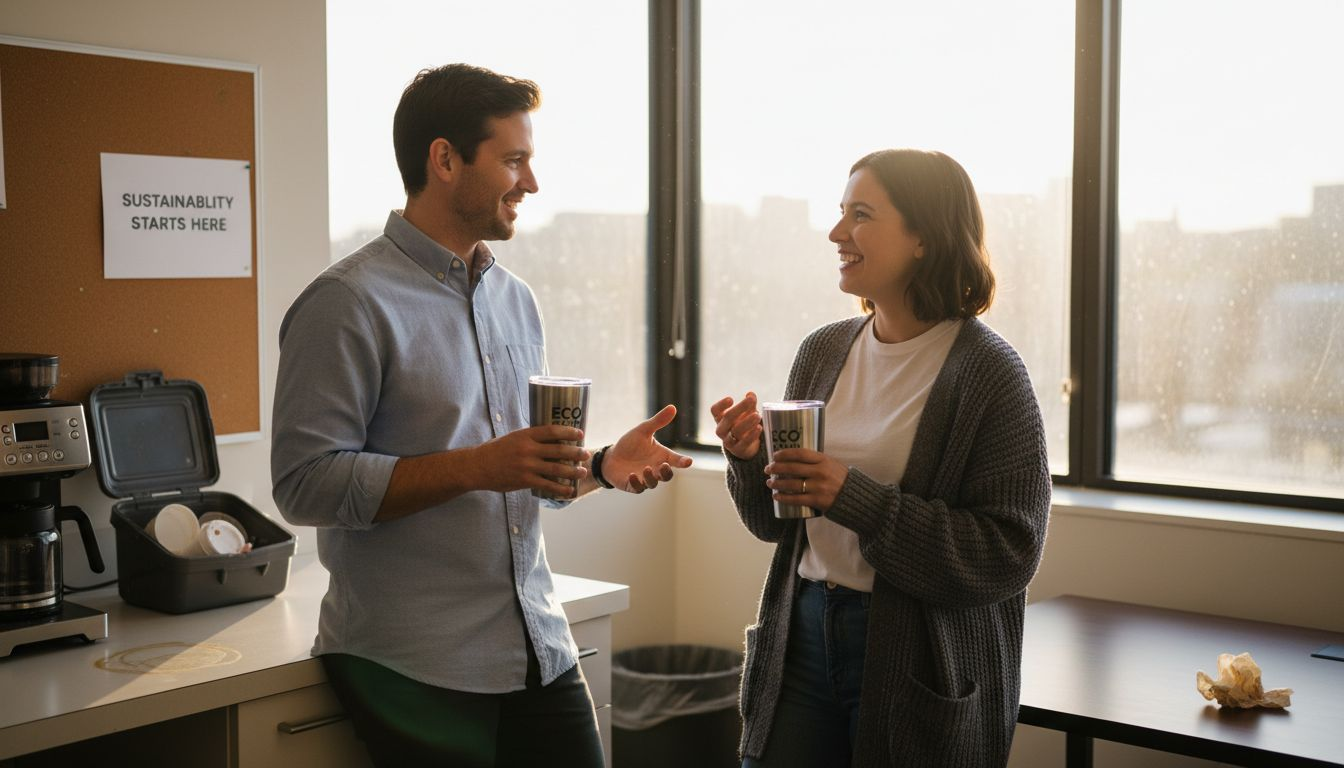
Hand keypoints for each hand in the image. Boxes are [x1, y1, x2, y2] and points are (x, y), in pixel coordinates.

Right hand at [469, 425, 589, 497]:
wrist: (477, 467)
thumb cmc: (496, 451)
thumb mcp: (513, 438)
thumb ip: (530, 438)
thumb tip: (551, 438)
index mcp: (525, 435)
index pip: (552, 431)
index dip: (568, 432)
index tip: (580, 434)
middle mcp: (528, 449)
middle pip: (558, 450)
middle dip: (575, 452)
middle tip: (586, 454)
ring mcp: (527, 465)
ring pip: (556, 468)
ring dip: (572, 471)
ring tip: (582, 472)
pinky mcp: (525, 480)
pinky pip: (547, 485)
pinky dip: (561, 488)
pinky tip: (569, 490)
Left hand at [603, 405, 693, 492]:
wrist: (612, 457)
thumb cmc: (630, 444)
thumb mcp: (643, 430)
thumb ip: (658, 421)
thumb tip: (673, 407)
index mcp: (661, 456)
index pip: (676, 460)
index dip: (683, 462)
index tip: (688, 461)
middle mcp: (656, 469)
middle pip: (667, 476)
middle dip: (667, 473)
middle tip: (664, 466)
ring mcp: (644, 479)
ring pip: (653, 483)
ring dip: (651, 478)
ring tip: (647, 469)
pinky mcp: (633, 485)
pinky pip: (638, 488)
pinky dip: (636, 483)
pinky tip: (632, 475)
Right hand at [709, 392, 762, 459]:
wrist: (744, 446)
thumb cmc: (743, 424)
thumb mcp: (746, 412)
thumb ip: (749, 403)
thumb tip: (751, 394)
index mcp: (720, 418)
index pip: (715, 410)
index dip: (721, 405)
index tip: (731, 399)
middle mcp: (721, 429)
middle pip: (728, 417)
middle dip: (740, 408)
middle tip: (751, 400)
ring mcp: (728, 440)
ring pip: (736, 430)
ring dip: (748, 421)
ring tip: (757, 415)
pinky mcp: (737, 449)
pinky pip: (744, 442)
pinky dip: (752, 435)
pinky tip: (759, 428)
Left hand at [765, 448, 847, 512]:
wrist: (855, 497)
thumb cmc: (840, 479)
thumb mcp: (831, 464)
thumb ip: (816, 461)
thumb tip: (794, 457)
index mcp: (823, 460)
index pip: (799, 453)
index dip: (784, 454)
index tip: (775, 455)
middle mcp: (820, 472)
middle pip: (792, 468)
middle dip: (776, 468)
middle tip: (767, 469)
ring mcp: (818, 487)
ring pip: (791, 484)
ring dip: (777, 483)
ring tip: (769, 483)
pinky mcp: (817, 500)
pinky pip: (796, 499)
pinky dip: (783, 497)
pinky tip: (776, 496)